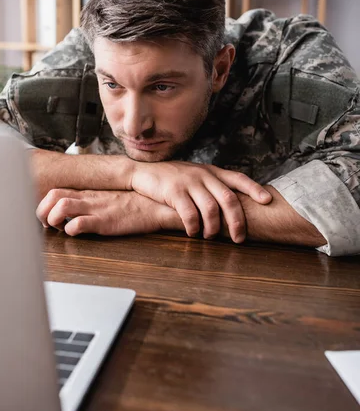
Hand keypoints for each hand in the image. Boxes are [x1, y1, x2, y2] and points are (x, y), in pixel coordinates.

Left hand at [36, 189, 174, 235]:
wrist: (153, 205)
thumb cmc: (130, 204)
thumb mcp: (105, 199)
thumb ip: (89, 203)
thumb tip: (72, 214)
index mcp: (86, 193)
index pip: (55, 191)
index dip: (44, 206)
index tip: (47, 219)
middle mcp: (87, 198)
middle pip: (52, 196)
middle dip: (43, 212)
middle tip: (48, 226)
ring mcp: (95, 208)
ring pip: (61, 207)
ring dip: (54, 220)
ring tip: (61, 229)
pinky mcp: (104, 221)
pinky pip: (80, 223)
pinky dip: (71, 230)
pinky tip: (77, 234)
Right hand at [129, 162, 271, 241]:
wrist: (143, 173)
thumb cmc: (172, 178)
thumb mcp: (195, 175)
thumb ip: (212, 185)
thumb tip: (233, 203)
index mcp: (211, 171)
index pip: (238, 178)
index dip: (254, 189)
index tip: (268, 200)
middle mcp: (203, 175)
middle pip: (228, 199)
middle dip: (237, 221)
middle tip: (239, 238)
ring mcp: (189, 183)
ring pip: (211, 209)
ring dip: (214, 227)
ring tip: (211, 236)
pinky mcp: (174, 192)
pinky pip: (189, 214)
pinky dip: (194, 227)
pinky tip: (192, 233)